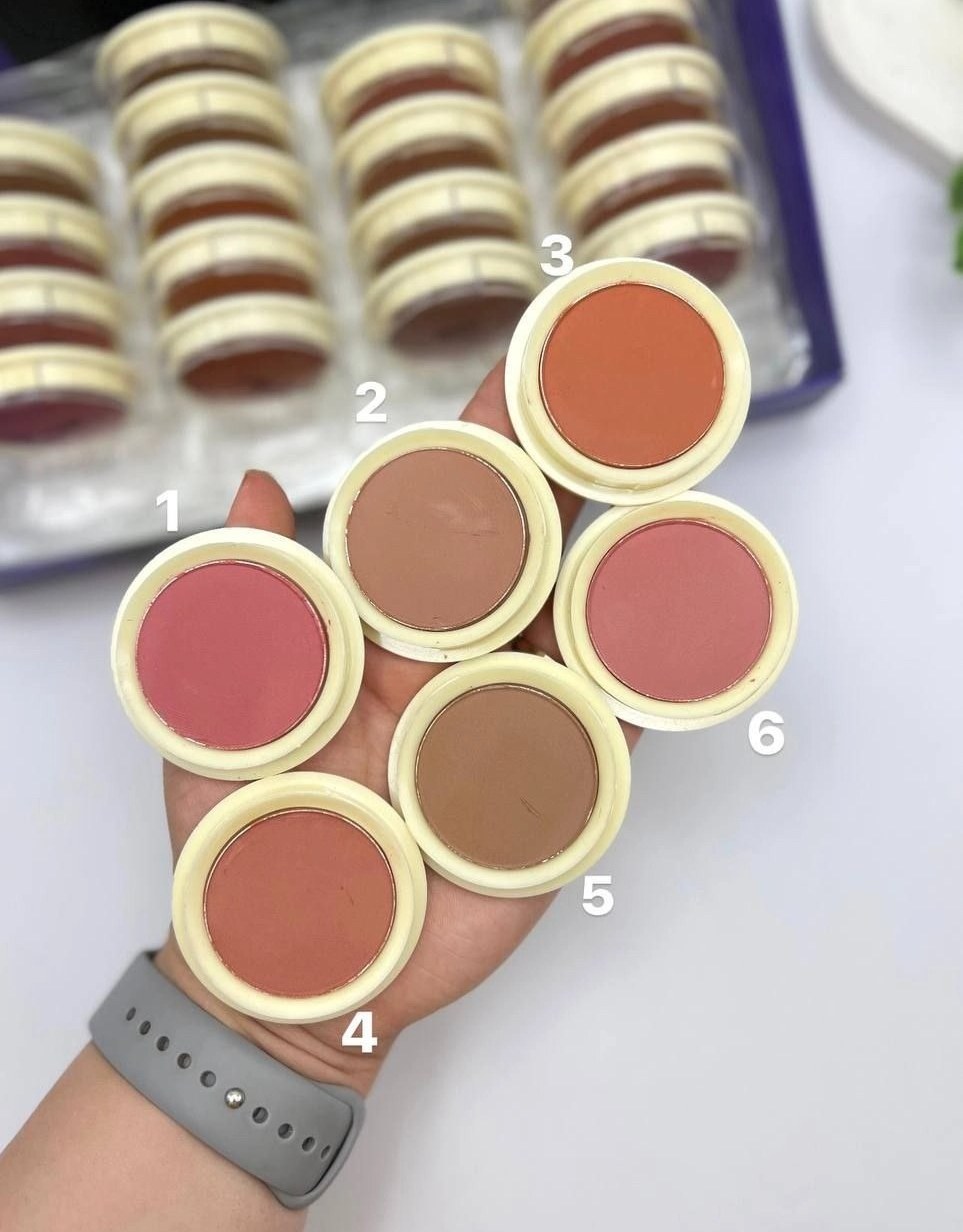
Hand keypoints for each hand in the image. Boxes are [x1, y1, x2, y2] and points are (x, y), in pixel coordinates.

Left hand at [155, 360, 639, 1094]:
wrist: (288, 963)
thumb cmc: (247, 841)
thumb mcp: (225, 713)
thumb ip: (246, 603)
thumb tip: (250, 484)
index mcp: (384, 634)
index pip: (443, 519)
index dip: (485, 444)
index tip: (526, 370)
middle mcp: (457, 663)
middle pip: (529, 549)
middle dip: (575, 468)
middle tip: (624, 392)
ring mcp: (508, 721)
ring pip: (578, 623)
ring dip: (623, 551)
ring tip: (672, 481)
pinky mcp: (547, 794)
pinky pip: (606, 729)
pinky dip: (643, 677)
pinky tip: (679, 621)